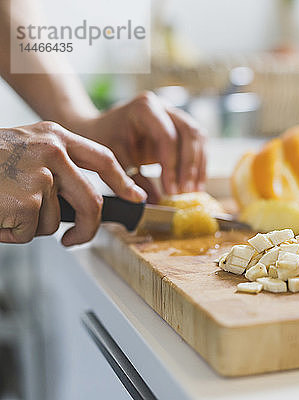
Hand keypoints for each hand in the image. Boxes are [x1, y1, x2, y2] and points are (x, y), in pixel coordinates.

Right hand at [0, 121, 145, 245]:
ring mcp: (40, 175)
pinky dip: (11, 233)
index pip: (103, 159)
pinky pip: (30, 232)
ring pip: (55, 221)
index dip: (124, 182)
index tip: (137, 197)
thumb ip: (58, 166)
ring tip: (4, 205)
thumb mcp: (25, 149)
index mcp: (56, 136)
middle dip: (89, 228)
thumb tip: (85, 202)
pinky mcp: (25, 199)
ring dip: (30, 225)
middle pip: (92, 201)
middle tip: (76, 239)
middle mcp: (52, 151)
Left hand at [70, 92, 205, 201]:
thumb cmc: (104, 140)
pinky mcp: (181, 126)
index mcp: (144, 108)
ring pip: (198, 137)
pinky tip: (196, 184)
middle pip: (189, 133)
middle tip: (185, 192)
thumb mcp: (113, 160)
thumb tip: (154, 202)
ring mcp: (175, 114)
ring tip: (194, 191)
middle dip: (189, 166)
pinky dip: (199, 164)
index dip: (171, 165)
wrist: (101, 129)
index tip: (171, 190)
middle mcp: (164, 106)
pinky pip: (198, 144)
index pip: (166, 136)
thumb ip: (132, 180)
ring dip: (198, 166)